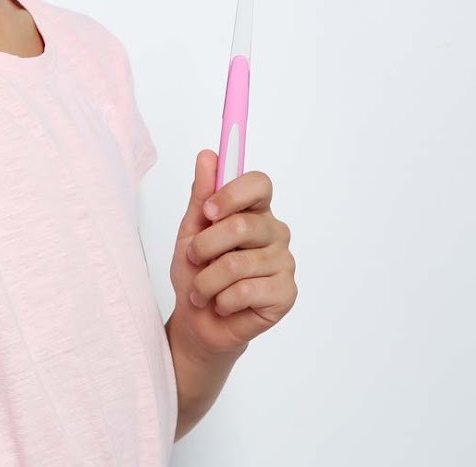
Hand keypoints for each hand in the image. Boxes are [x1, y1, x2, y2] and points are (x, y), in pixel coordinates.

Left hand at [168, 151, 296, 360]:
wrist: (197, 320)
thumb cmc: (196, 271)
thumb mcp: (190, 230)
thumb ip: (201, 194)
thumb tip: (208, 156)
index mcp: (254, 211)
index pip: (259, 183)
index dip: (232, 194)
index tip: (208, 211)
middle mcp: (274, 233)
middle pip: (244, 224)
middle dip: (205, 246)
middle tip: (193, 259)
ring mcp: (284, 263)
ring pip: (238, 263)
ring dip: (207, 280)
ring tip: (202, 290)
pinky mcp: (286, 294)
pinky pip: (247, 290)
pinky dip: (222, 300)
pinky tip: (222, 304)